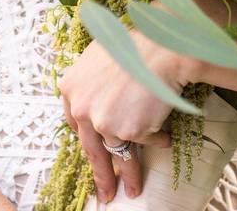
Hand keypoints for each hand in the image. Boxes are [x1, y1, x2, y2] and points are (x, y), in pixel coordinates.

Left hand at [59, 29, 192, 202]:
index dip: (90, 139)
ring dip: (129, 172)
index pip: (77, 123)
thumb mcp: (102, 56)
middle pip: (91, 148)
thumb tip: (100, 97)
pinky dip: (157, 140)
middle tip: (105, 192)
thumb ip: (94, 80)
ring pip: (118, 151)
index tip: (96, 154)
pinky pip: (145, 140)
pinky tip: (166, 139)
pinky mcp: (128, 130)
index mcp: (71, 88)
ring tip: (134, 188)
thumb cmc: (140, 44)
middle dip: (101, 174)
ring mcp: (103, 121)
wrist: (164, 47)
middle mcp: (81, 108)